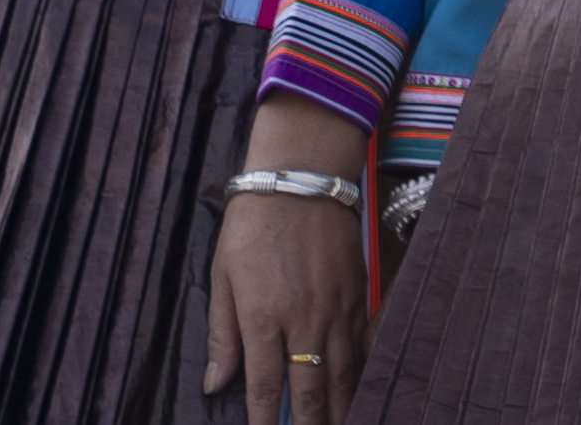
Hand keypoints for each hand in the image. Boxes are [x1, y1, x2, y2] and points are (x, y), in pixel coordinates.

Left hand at [205, 95, 371, 424]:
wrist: (303, 179)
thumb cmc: (254, 225)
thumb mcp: (223, 278)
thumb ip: (222, 334)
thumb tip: (217, 383)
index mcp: (264, 318)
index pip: (266, 386)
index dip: (266, 420)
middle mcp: (305, 319)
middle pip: (312, 388)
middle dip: (312, 422)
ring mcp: (337, 307)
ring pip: (343, 370)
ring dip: (341, 403)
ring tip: (342, 421)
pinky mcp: (359, 291)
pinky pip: (363, 341)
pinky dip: (361, 367)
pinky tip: (360, 382)